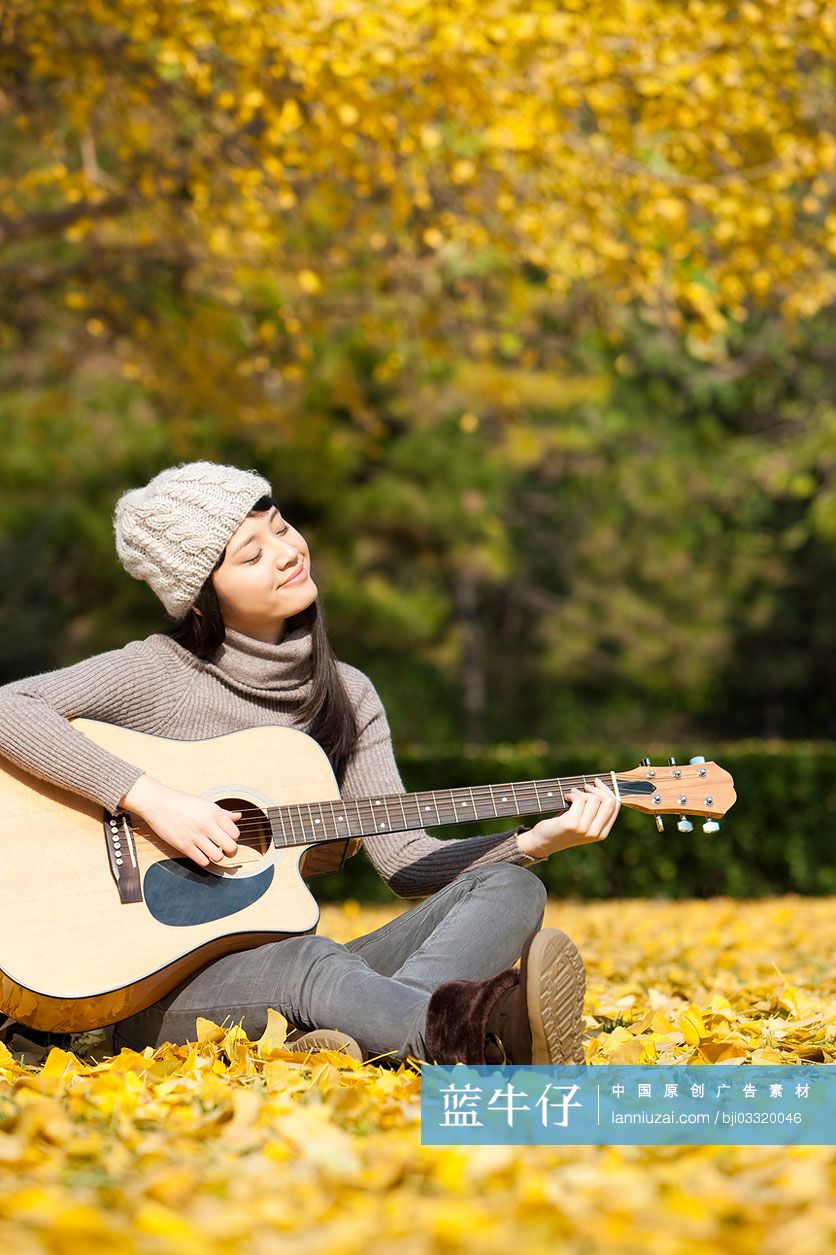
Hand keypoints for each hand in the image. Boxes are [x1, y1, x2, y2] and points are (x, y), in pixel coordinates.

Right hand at [121, 774, 240, 868]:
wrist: (158, 803)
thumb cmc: (183, 803)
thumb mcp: (206, 804)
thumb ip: (223, 813)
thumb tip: (239, 817)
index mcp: (215, 813)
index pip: (236, 833)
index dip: (234, 838)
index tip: (228, 837)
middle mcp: (207, 825)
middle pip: (231, 848)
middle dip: (231, 852)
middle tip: (226, 850)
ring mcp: (196, 837)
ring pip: (218, 857)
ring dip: (217, 857)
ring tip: (212, 851)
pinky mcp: (184, 846)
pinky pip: (202, 861)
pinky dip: (204, 860)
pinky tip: (201, 853)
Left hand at [517, 777, 619, 859]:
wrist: (544, 841)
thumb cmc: (564, 827)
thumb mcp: (584, 821)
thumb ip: (595, 811)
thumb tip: (601, 786)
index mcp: (602, 833)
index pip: (615, 806)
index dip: (607, 790)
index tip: (597, 782)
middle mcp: (595, 833)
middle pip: (608, 801)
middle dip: (597, 789)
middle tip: (585, 786)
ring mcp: (584, 829)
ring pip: (593, 799)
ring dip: (581, 792)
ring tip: (572, 794)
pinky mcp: (571, 824)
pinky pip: (579, 800)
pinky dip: (573, 794)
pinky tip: (566, 797)